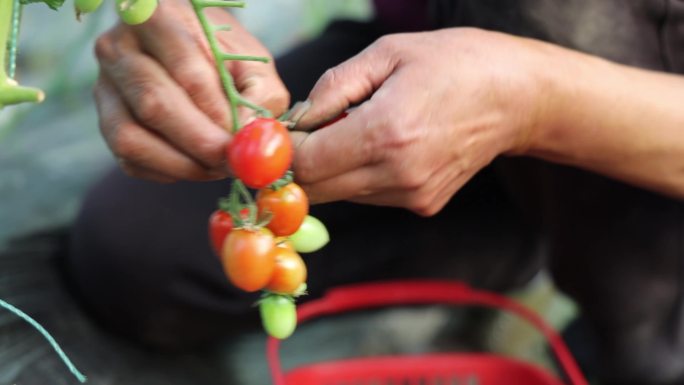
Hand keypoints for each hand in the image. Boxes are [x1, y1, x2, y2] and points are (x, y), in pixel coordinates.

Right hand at [94, 0, 288, 181]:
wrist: (193, 55)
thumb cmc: (226, 57)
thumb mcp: (253, 64)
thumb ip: (259, 95)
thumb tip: (245, 135)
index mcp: (157, 18)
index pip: (186, 70)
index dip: (216, 112)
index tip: (240, 137)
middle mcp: (118, 48)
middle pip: (152, 104)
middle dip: (198, 142)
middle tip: (230, 162)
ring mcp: (104, 86)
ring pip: (130, 137)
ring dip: (180, 164)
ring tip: (216, 168)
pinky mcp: (104, 121)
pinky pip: (129, 159)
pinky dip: (167, 172)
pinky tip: (197, 166)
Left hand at [293, 28, 553, 215]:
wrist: (518, 98)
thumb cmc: (455, 63)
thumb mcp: (388, 52)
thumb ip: (334, 88)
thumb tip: (297, 120)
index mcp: (386, 132)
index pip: (307, 164)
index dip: (281, 152)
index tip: (275, 133)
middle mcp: (397, 174)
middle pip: (317, 189)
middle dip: (300, 164)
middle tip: (304, 132)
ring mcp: (412, 195)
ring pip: (341, 195)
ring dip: (331, 168)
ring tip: (353, 129)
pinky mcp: (423, 204)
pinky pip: (368, 195)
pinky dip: (358, 175)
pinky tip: (380, 144)